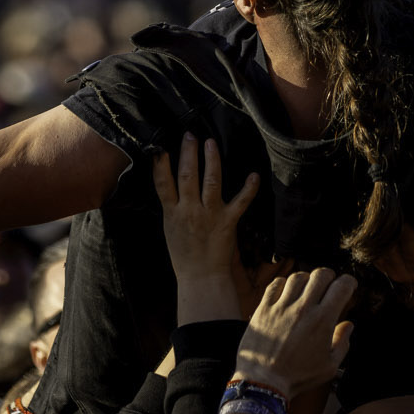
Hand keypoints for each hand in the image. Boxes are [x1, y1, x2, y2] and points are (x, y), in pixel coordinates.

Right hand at [154, 134, 270, 322]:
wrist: (201, 278)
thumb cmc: (184, 255)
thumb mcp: (170, 229)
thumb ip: (172, 206)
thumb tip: (170, 185)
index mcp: (172, 213)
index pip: (163, 184)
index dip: (161, 164)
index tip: (160, 147)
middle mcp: (189, 211)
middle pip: (187, 176)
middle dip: (189, 153)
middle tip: (191, 135)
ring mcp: (209, 215)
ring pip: (211, 181)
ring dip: (211, 160)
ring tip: (210, 143)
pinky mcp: (228, 222)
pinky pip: (240, 202)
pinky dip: (248, 188)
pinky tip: (253, 175)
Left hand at [233, 267, 356, 399]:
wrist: (264, 382)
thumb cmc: (298, 377)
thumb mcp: (329, 366)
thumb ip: (343, 343)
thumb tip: (348, 325)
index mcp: (322, 321)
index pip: (341, 287)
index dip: (349, 282)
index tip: (349, 285)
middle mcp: (303, 309)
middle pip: (320, 274)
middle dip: (329, 276)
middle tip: (329, 284)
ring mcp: (281, 307)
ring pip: (298, 277)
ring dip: (307, 279)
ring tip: (307, 289)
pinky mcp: (264, 309)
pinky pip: (275, 284)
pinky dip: (284, 283)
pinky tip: (287, 292)